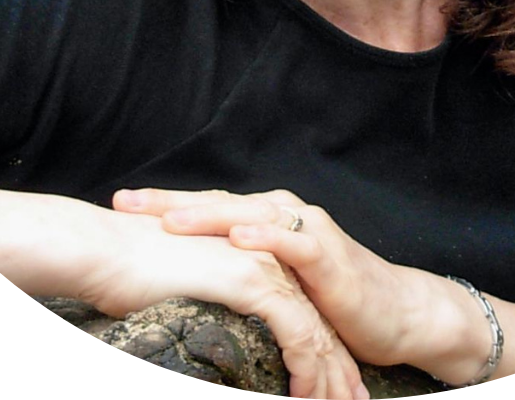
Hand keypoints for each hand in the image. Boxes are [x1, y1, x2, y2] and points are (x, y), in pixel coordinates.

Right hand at [0, 184, 365, 399]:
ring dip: (330, 376)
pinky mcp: (254, 282)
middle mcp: (265, 257)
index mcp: (250, 256)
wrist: (106, 250)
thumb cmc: (128, 270)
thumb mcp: (179, 287)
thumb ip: (204, 300)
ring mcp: (263, 266)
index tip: (333, 384)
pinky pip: (297, 334)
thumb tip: (202, 327)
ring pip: (314, 330)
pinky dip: (308, 370)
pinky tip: (308, 398)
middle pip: (315, 320)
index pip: (298, 309)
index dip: (317, 349)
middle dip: (336, 367)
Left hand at [113, 187, 442, 371]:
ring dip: (209, 214)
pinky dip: (265, 237)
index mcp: (266, 219)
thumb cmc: (331, 300)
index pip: (207, 206)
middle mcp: (284, 215)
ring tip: (169, 218)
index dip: (164, 205)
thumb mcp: (275, 286)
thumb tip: (187, 282)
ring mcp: (307, 231)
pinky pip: (293, 244)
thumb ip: (240, 274)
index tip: (119, 206)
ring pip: (250, 215)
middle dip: (170, 202)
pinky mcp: (327, 256)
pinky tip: (238, 236)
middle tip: (125, 202)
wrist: (395, 312)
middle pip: (219, 203)